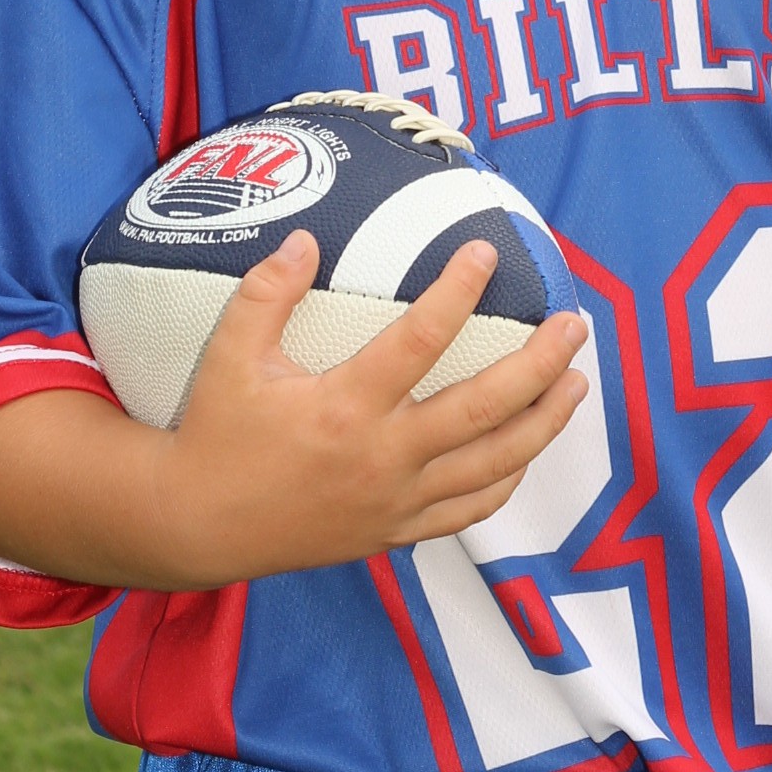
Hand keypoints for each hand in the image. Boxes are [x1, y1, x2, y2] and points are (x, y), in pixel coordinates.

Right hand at [0, 234, 589, 592]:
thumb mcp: (227, 357)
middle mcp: (382, 459)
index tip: (485, 253)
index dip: (458, 293)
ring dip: (542, 423)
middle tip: (575, 325)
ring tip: (576, 383)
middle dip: (539, 364)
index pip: (421, 342)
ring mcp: (395, 503)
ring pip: (493, 464)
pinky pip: (468, 511)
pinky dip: (505, 480)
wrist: (195, 526)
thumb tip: (304, 238)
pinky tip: (526, 451)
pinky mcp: (393, 533)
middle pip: (485, 409)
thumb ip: (266, 294)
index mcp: (344, 410)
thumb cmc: (213, 434)